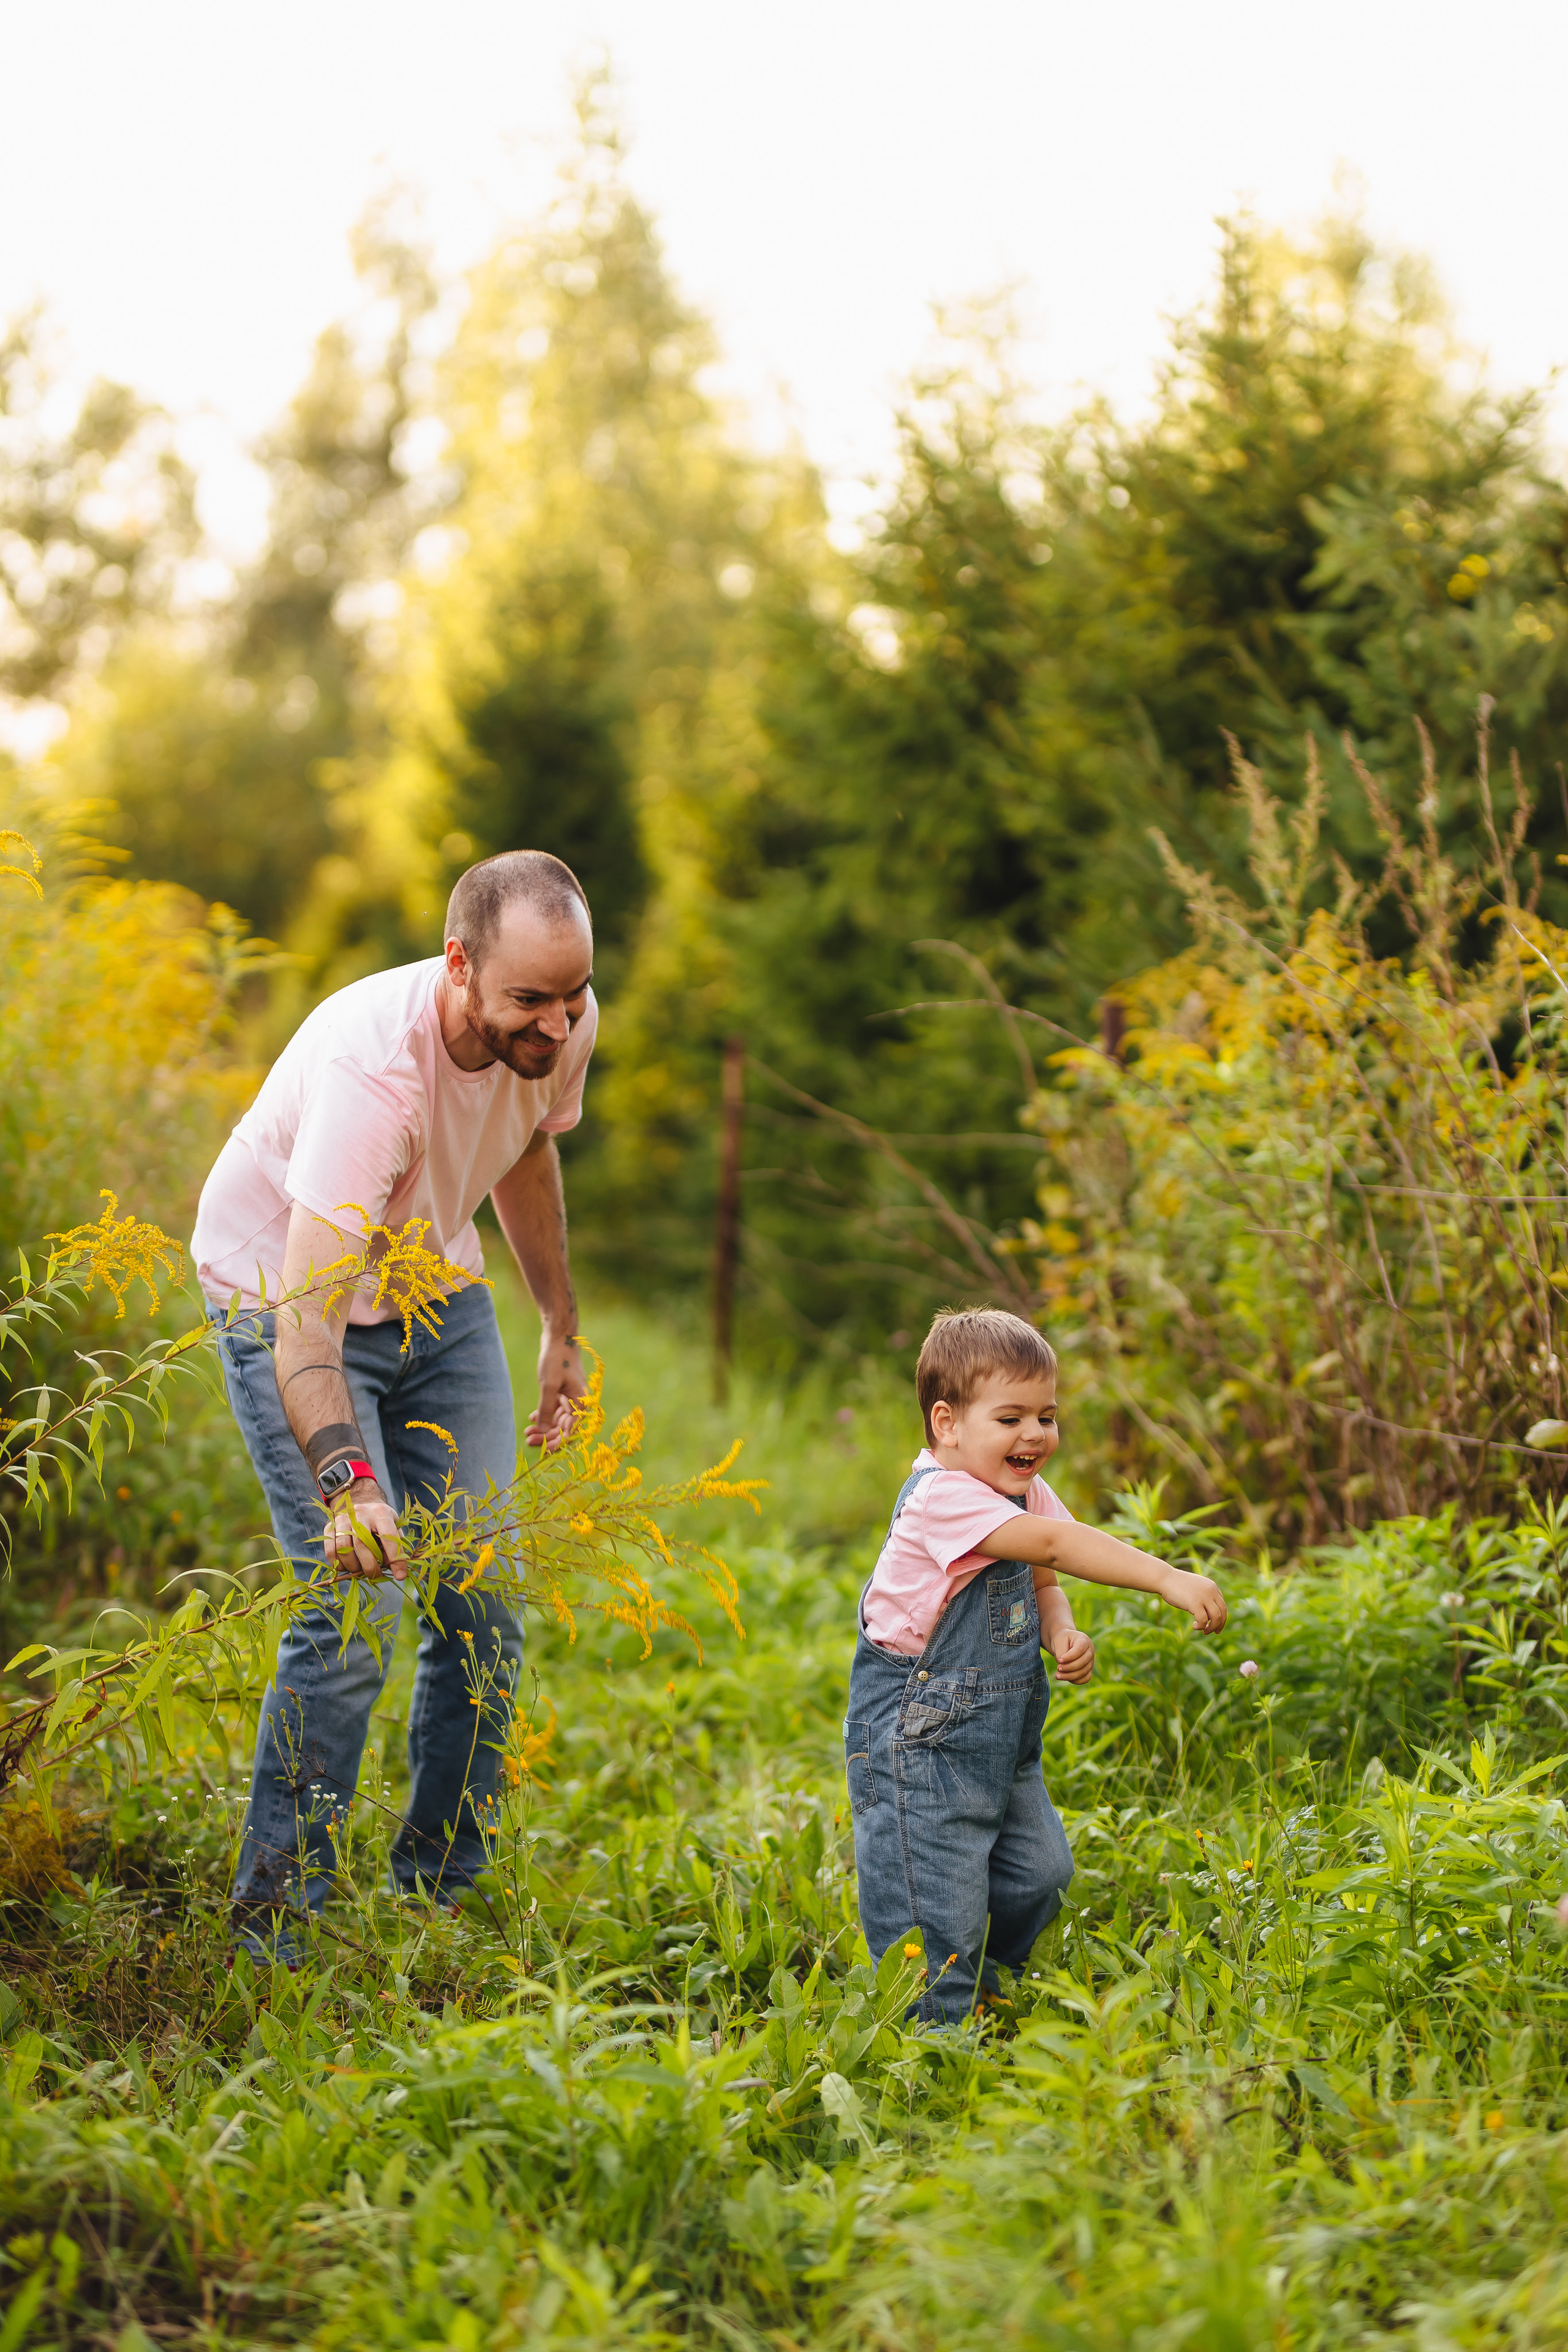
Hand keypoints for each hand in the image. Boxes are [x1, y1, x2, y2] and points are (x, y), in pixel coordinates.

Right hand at [325, 1477, 404, 1581]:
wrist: (360, 1502)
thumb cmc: (380, 1520)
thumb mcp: (394, 1526)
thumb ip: (396, 1545)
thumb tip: (396, 1569)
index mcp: (381, 1512)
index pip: (389, 1536)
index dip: (395, 1558)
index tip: (399, 1575)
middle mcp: (360, 1512)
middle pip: (362, 1542)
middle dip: (369, 1565)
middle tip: (375, 1575)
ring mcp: (343, 1518)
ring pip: (343, 1547)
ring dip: (352, 1566)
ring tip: (359, 1571)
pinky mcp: (330, 1526)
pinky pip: (330, 1549)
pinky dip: (337, 1563)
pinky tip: (346, 1567)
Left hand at [525, 1325, 587, 1449]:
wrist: (560, 1337)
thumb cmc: (556, 1359)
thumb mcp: (549, 1385)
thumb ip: (546, 1409)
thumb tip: (542, 1431)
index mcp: (580, 1402)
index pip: (571, 1431)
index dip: (557, 1442)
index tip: (543, 1451)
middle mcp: (578, 1402)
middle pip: (564, 1427)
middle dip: (547, 1436)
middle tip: (528, 1441)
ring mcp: (570, 1397)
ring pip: (558, 1420)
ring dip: (544, 1427)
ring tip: (527, 1433)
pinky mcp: (563, 1391)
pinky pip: (555, 1410)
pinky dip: (544, 1416)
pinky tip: (532, 1420)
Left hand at [1049, 1624, 1095, 1683]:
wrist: (1063, 1643)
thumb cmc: (1061, 1640)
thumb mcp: (1059, 1642)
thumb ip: (1061, 1653)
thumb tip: (1064, 1667)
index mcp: (1083, 1640)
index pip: (1080, 1649)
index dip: (1070, 1657)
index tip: (1059, 1660)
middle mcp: (1090, 1650)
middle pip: (1083, 1662)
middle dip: (1069, 1667)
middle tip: (1058, 1668)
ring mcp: (1091, 1661)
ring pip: (1084, 1672)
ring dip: (1070, 1676)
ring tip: (1057, 1675)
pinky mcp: (1089, 1670)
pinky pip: (1085, 1678)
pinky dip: (1075, 1680)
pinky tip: (1065, 1678)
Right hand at [1161, 1565, 1225, 1631]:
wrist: (1164, 1578)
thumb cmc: (1177, 1584)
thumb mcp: (1195, 1588)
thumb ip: (1204, 1596)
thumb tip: (1209, 1613)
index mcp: (1212, 1586)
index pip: (1222, 1605)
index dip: (1221, 1617)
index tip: (1215, 1624)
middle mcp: (1211, 1590)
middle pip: (1223, 1612)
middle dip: (1220, 1625)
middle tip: (1214, 1632)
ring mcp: (1204, 1596)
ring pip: (1216, 1617)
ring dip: (1212, 1627)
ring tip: (1205, 1631)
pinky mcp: (1195, 1603)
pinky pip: (1203, 1620)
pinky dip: (1201, 1626)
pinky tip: (1194, 1626)